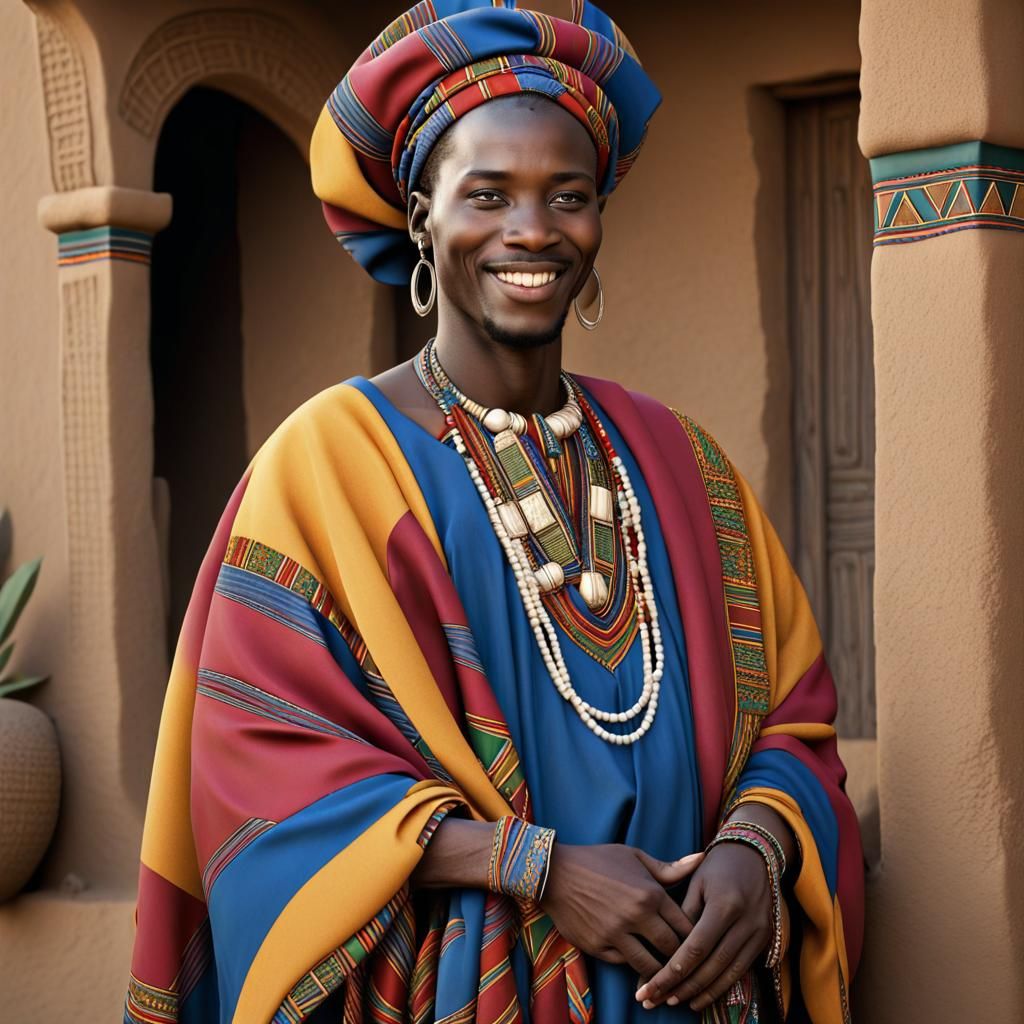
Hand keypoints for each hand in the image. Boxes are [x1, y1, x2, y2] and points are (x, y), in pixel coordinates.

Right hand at [540, 844, 702, 979]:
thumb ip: (669, 868)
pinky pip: (624, 964)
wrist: (554, 871)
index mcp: (650, 893)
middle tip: (683, 959)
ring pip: (650, 966)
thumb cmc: (598, 860)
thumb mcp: (634, 857)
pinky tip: (636, 961)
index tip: (696, 940)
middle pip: (672, 949)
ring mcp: (615, 934)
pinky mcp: (597, 947)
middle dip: (680, 956)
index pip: (685, 925)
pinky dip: (632, 964)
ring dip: (659, 969)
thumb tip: (702, 859)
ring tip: (663, 968)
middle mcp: (636, 915)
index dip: (694, 936)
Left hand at [634, 842, 772, 1011]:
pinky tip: (700, 997)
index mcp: (724, 905)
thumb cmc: (717, 866)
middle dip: (681, 987)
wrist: (753, 855)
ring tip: (673, 1001)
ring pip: (727, 974)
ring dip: (700, 992)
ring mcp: (758, 933)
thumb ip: (683, 916)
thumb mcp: (695, 883)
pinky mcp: (764, 940)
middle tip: (655, 999)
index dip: (673, 971)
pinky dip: (720, 988)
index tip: (650, 985)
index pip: (696, 947)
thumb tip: (660, 949)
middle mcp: (745, 922)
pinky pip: (741, 972)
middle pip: (711, 966)